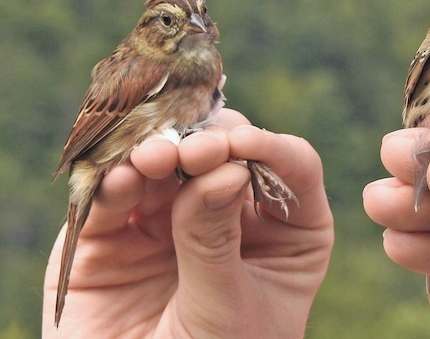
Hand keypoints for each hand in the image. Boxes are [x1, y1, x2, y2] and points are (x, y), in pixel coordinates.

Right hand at [43, 108, 332, 337]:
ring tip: (155, 158)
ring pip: (168, 164)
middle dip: (211, 142)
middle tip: (196, 151)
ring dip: (161, 152)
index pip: (292, 168)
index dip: (271, 148)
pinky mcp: (114, 235)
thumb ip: (216, 240)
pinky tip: (123, 180)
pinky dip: (117, 182)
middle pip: (227, 153)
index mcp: (286, 233)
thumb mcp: (226, 309)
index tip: (243, 146)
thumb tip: (222, 169)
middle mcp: (231, 217)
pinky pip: (115, 198)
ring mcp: (170, 221)